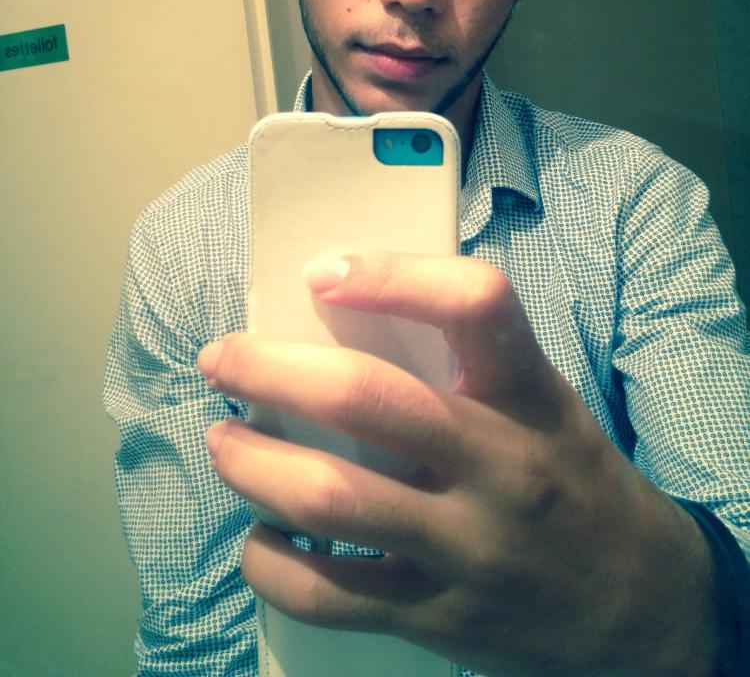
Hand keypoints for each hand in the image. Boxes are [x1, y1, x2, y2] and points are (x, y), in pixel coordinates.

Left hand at [198, 252, 718, 676]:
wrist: (643, 604)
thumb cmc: (571, 477)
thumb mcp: (543, 403)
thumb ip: (467, 363)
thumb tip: (342, 318)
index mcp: (530, 396)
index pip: (474, 304)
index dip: (392, 274)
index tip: (321, 271)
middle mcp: (500, 465)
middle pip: (364, 399)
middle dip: (268, 368)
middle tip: (221, 357)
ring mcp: (468, 549)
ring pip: (328, 498)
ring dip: (249, 462)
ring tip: (222, 442)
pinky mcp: (437, 618)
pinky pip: (325, 593)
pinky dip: (269, 560)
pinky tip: (261, 535)